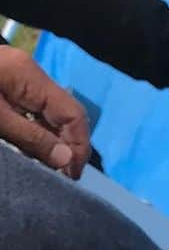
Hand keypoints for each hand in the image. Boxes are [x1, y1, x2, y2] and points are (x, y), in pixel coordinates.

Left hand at [0, 46, 89, 178]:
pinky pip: (34, 109)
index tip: (73, 175)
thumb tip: (68, 160)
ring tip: (51, 167)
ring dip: (54, 140)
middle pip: (65, 112)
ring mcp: (19, 76)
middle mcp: (31, 74)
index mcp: (30, 77)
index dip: (79, 146)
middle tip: (64, 176)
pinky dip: (39, 130)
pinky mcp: (8, 82)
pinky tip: (34, 149)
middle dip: (70, 145)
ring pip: (50, 112)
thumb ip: (32, 139)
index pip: (72, 114)